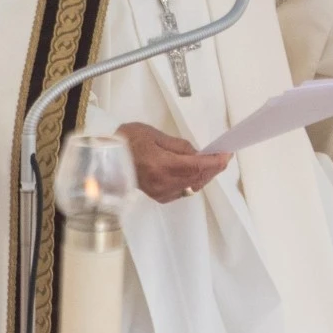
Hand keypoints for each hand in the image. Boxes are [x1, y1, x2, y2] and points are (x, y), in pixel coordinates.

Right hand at [116, 122, 230, 203]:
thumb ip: (181, 147)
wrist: (105, 159)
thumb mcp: (156, 136)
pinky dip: (193, 182)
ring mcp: (161, 193)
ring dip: (205, 175)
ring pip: (192, 187)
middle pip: (198, 178)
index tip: (227, 154)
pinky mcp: (158, 197)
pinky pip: (183, 191)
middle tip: (223, 156)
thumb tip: (199, 154)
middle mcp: (163, 184)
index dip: (215, 162)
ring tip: (212, 163)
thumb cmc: (128, 141)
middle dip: (213, 168)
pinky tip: (195, 173)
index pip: (197, 166)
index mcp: (162, 166)